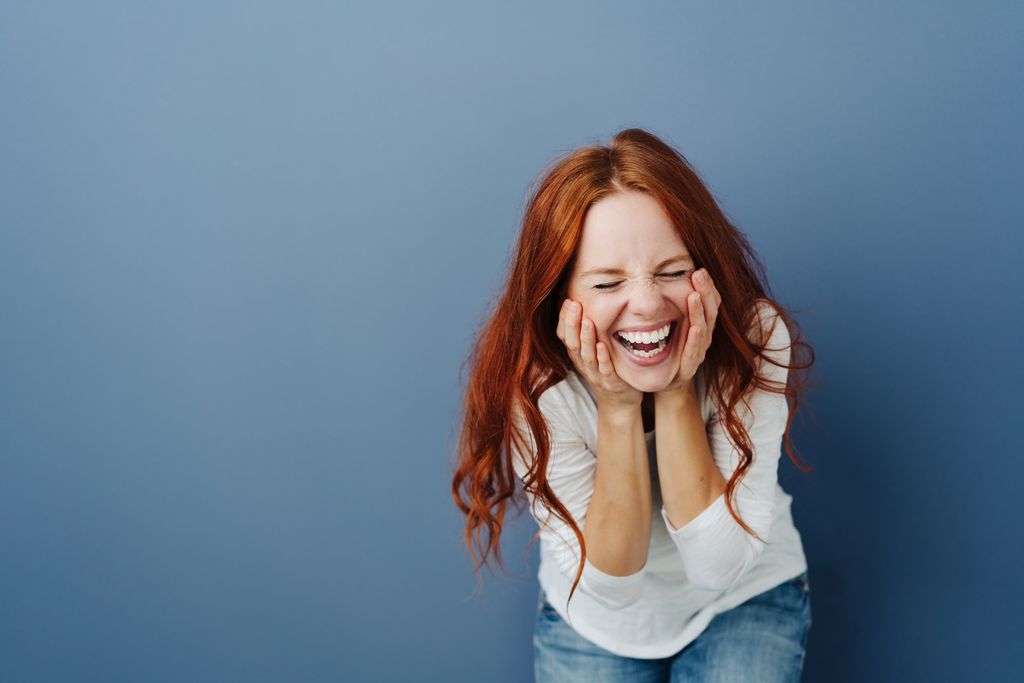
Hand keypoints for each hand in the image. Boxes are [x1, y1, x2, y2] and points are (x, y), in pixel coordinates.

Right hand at [556, 299, 642, 408]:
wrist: (620, 401)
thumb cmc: (606, 370)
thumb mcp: (593, 351)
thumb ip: (587, 332)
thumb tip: (583, 304)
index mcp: (577, 355)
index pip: (565, 336)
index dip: (565, 319)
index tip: (569, 301)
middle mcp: (583, 364)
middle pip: (573, 343)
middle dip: (573, 323)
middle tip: (575, 304)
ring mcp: (596, 375)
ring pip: (587, 356)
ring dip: (586, 338)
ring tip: (588, 321)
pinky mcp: (611, 384)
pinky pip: (605, 370)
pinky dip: (603, 359)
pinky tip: (603, 346)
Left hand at [661, 268, 720, 394]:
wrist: (664, 381)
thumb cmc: (667, 348)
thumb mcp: (670, 322)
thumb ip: (670, 303)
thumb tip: (661, 275)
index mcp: (700, 323)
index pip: (709, 301)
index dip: (707, 286)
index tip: (699, 269)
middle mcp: (702, 336)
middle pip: (710, 311)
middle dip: (705, 291)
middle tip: (699, 274)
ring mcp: (698, 351)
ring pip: (704, 329)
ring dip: (700, 312)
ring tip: (695, 296)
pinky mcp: (689, 367)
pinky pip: (694, 351)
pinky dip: (695, 339)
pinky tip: (696, 327)